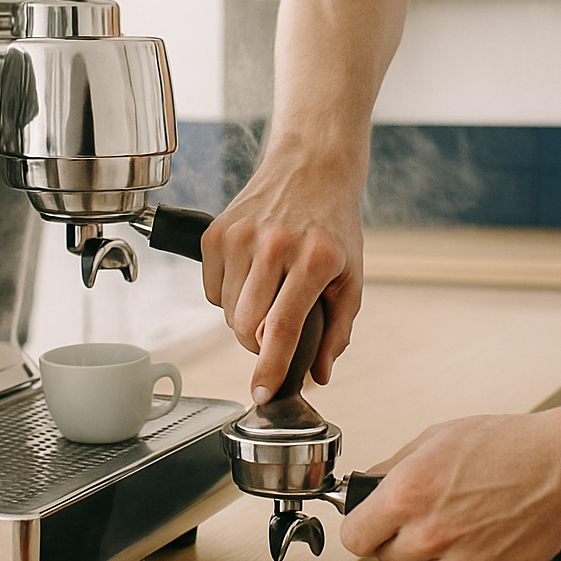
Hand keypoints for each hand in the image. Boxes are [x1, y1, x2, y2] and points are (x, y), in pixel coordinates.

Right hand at [200, 147, 363, 400]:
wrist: (311, 166)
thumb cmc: (334, 224)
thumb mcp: (351, 277)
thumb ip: (338, 331)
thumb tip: (319, 375)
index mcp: (313, 260)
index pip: (283, 328)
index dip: (270, 367)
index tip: (261, 394)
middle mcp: (274, 246)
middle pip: (247, 327)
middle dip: (259, 344)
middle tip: (276, 331)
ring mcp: (240, 237)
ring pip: (226, 312)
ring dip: (244, 318)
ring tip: (268, 292)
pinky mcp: (216, 232)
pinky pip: (210, 289)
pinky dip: (226, 295)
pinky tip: (250, 274)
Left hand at [339, 409, 560, 560]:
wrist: (560, 468)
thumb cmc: (504, 447)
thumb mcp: (435, 439)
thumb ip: (392, 468)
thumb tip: (366, 486)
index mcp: (406, 495)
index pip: (354, 538)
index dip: (362, 528)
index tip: (368, 524)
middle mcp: (429, 534)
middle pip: (386, 557)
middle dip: (398, 537)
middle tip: (427, 513)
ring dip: (434, 552)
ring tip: (465, 517)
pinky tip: (485, 532)